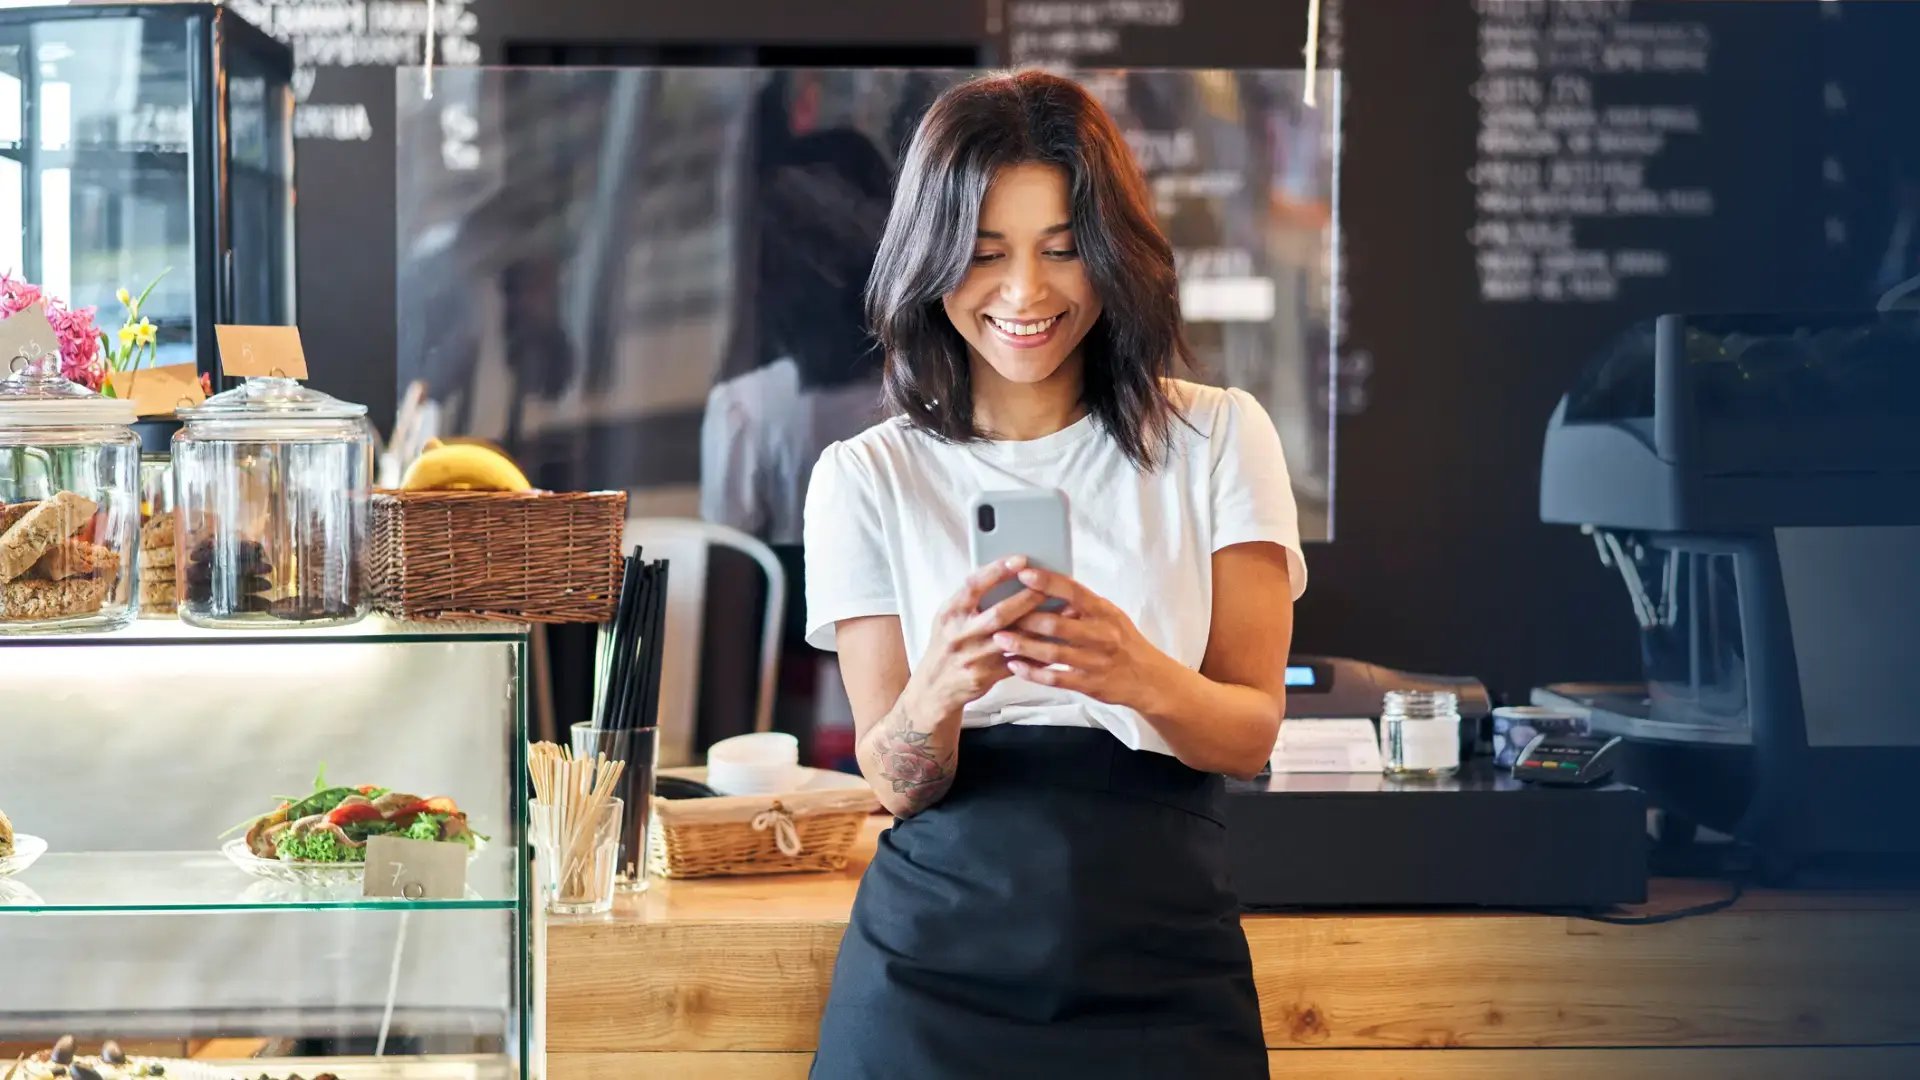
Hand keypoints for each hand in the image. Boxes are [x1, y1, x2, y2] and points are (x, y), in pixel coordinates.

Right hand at [901, 556, 1050, 719]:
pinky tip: (1056, 642)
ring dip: (1040, 626)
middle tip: (1051, 587)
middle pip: (999, 614)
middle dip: (1028, 598)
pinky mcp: (984, 677)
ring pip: (1013, 639)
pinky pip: (1017, 663)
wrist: (934, 688)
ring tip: (1064, 612)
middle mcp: (959, 634)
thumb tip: (1004, 572)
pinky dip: (1037, 653)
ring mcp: (972, 658)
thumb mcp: (948, 618)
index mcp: (950, 613)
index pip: (973, 586)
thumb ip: (971, 599)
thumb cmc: (947, 645)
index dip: (997, 571)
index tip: (1020, 560)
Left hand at [993, 567, 1176, 712]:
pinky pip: (1055, 678)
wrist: (1149, 679)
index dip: (1048, 582)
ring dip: (1023, 646)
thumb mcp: (1110, 616)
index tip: (1024, 574)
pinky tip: (1014, 665)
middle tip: (999, 613)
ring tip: (1000, 639)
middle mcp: (1102, 635)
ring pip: (1053, 652)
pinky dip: (1032, 672)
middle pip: (1058, 624)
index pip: (1075, 591)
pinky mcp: (1090, 685)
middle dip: (1025, 618)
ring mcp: (1096, 662)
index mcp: (1105, 612)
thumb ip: (1083, 605)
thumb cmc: (1123, 641)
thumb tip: (1048, 586)